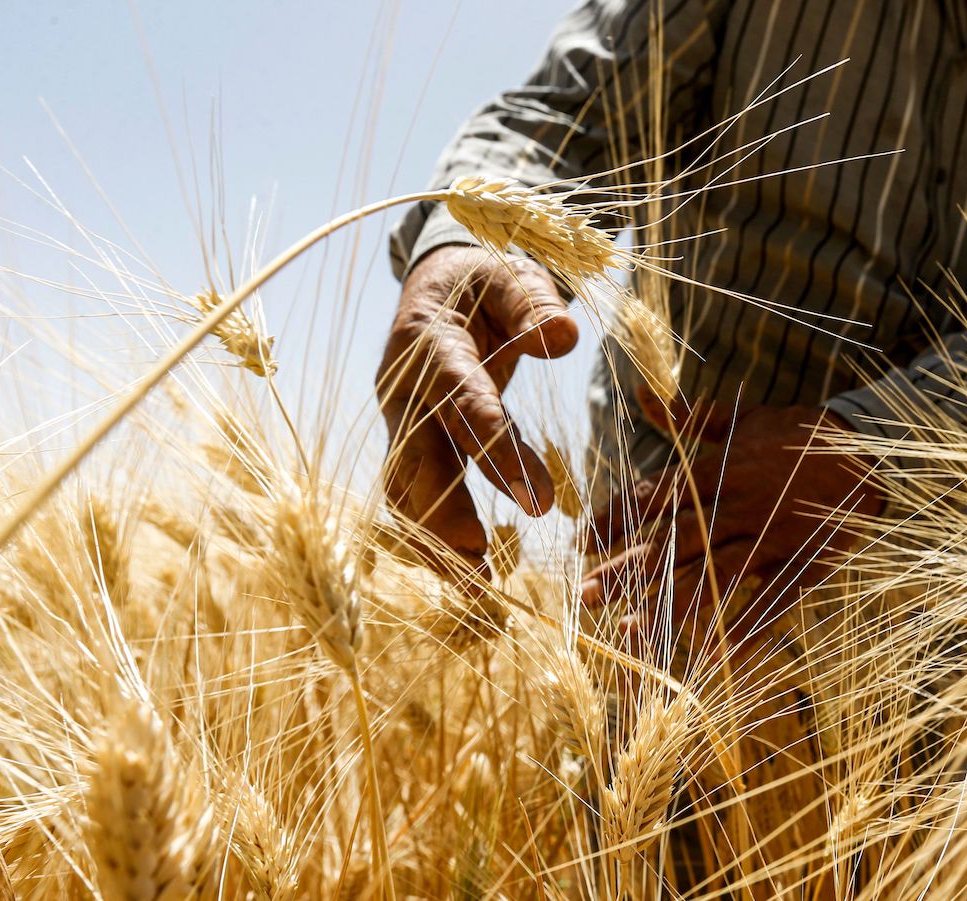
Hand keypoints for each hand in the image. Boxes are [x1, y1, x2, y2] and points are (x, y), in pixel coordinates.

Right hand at [376, 245, 577, 572]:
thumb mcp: (512, 275)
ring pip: (407, 489)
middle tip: (484, 561)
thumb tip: (565, 336)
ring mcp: (401, 419)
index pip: (458, 395)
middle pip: (416, 457)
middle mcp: (403, 387)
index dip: (491, 443)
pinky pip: (415, 497)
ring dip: (436, 541)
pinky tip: (469, 577)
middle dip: (445, 513)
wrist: (437, 283)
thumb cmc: (485, 280)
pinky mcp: (410, 443)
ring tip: (478, 591)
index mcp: (428, 340)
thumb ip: (536, 305)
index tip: (531, 494)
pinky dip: (436, 539)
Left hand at [580, 392, 883, 647]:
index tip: (583, 543)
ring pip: (714, 575)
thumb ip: (693, 417)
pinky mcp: (805, 561)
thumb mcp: (746, 417)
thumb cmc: (801, 434)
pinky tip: (712, 655)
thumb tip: (645, 395)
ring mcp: (772, 536)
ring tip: (632, 633)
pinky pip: (772, 599)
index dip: (617, 519)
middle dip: (627, 570)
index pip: (656, 495)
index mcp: (721, 468)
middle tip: (586, 596)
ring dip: (670, 605)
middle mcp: (739, 503)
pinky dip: (745, 628)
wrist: (872, 448)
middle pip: (673, 541)